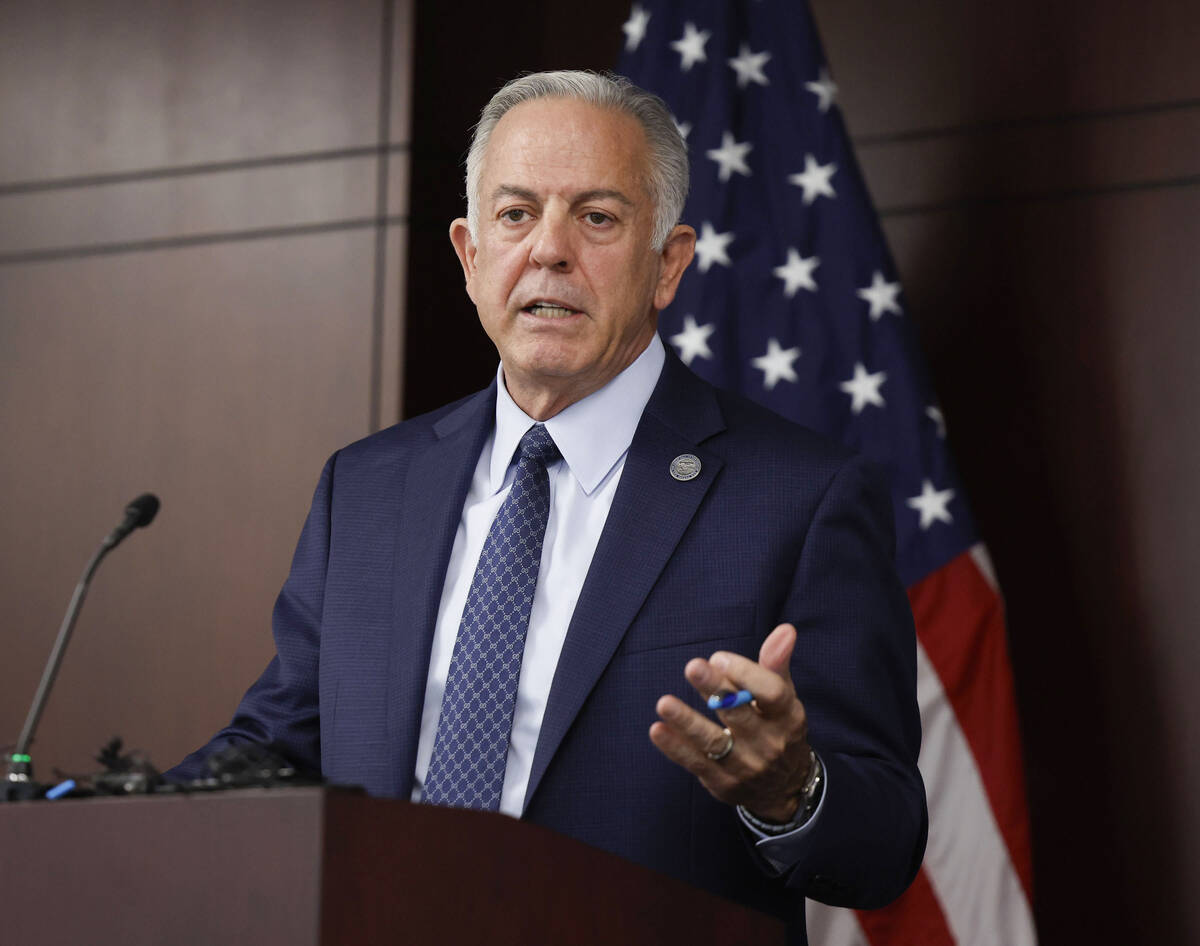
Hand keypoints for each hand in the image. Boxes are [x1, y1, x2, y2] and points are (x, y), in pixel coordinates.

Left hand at [649, 623, 813, 822]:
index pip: (771, 694)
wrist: (785, 789)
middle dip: (715, 690)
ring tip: (665, 703)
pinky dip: (675, 748)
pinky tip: (658, 729)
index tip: (719, 658)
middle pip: (739, 714)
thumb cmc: (778, 728)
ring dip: (688, 722)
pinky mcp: (722, 783)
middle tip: (693, 666)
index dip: (746, 674)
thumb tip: (785, 629)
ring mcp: (745, 766)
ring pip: (714, 741)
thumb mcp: (784, 698)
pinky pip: (696, 763)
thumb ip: (777, 663)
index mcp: (787, 716)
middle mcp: (769, 743)